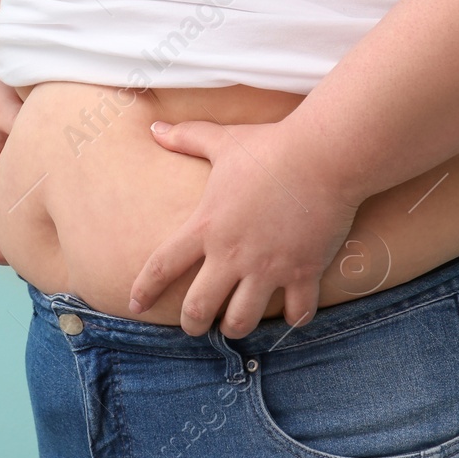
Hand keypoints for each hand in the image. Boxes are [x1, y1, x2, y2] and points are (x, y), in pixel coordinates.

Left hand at [128, 116, 364, 337]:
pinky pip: (296, 313)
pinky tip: (291, 314)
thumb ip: (186, 138)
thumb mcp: (222, 140)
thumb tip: (154, 129)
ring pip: (242, 321)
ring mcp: (269, 267)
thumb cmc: (271, 146)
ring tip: (236, 325)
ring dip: (236, 328)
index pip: (162, 266)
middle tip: (195, 326)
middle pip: (199, 308)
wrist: (324, 154)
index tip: (134, 305)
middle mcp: (233, 255)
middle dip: (193, 325)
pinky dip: (293, 319)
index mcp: (207, 226)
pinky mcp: (303, 271)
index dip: (145, 289)